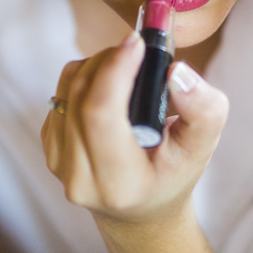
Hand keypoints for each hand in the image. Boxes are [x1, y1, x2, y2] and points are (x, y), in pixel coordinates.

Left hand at [41, 32, 228, 224]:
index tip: (136, 43)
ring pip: (68, 88)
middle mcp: (80, 179)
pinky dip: (87, 78)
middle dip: (110, 59)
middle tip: (138, 51)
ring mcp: (59, 164)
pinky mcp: (50, 147)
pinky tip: (112, 88)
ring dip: (98, 64)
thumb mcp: (202, 147)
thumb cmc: (173, 174)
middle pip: (81, 96)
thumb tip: (177, 72)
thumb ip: (203, 109)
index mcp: (120, 184)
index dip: (114, 70)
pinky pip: (62, 93)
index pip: (101, 115)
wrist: (140, 209)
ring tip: (128, 69)